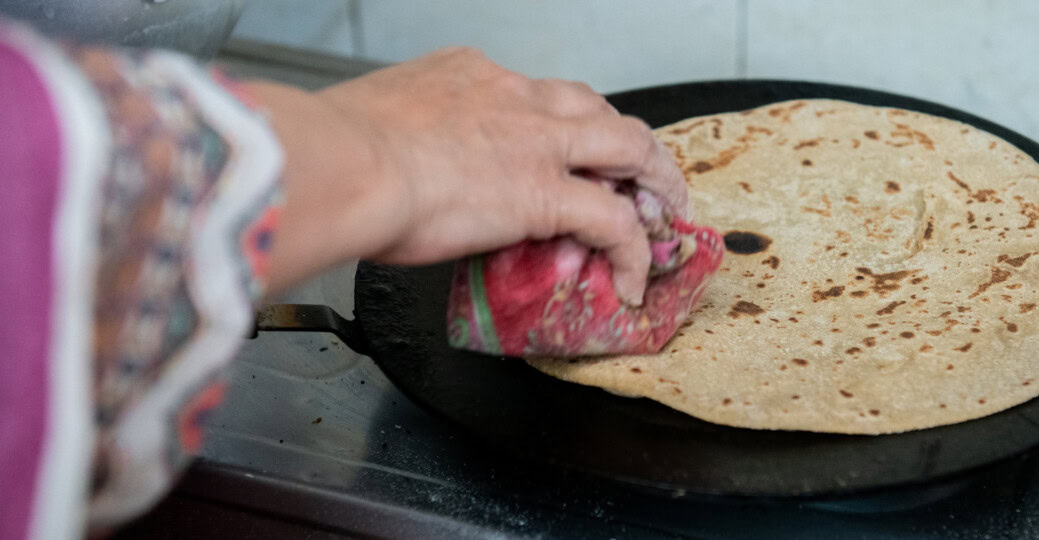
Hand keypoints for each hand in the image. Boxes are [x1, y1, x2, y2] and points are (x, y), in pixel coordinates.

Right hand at [307, 47, 687, 303]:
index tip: (558, 146)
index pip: (535, 95)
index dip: (558, 123)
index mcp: (469, 76)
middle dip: (624, 142)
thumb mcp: (379, 123)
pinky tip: (633, 278)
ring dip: (654, 180)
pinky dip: (633, 251)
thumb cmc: (336, 151)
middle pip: (596, 108)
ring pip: (628, 147)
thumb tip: (400, 172)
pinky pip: (614, 222)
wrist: (342, 164)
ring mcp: (539, 143)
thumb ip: (409, 141)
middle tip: (639, 172)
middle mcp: (514, 98)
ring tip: (663, 215)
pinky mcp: (549, 194)